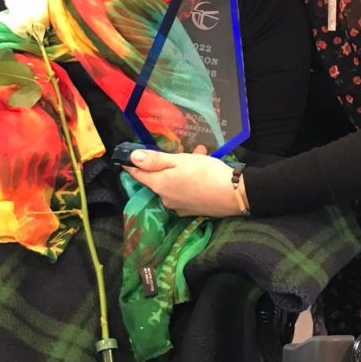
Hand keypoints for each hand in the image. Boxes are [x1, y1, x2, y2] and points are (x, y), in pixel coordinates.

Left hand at [124, 149, 243, 217]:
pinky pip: (186, 192)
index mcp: (159, 185)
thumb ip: (155, 160)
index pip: (138, 174)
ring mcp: (179, 207)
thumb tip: (132, 158)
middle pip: (158, 179)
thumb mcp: (179, 161)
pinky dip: (191, 181)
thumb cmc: (205, 173)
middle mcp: (165, 199)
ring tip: (199, 155)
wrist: (234, 195)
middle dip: (166, 164)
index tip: (126, 157)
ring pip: (174, 184)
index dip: (132, 164)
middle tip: (181, 150)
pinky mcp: (192, 211)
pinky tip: (204, 171)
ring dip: (182, 170)